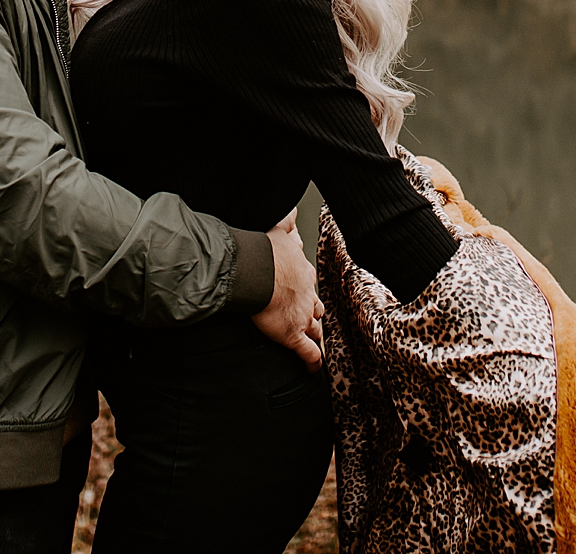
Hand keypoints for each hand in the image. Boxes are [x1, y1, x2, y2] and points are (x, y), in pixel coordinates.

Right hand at [252, 210, 324, 371]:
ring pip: (314, 328)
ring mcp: (302, 317)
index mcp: (302, 273)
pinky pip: (308, 352)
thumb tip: (290, 206)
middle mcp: (307, 296)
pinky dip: (313, 362)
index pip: (308, 281)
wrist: (259, 272)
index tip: (303, 289)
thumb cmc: (265, 252)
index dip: (306, 287)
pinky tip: (314, 369)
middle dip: (314, 311)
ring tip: (314, 339)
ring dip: (314, 333)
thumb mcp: (279, 230)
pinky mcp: (293, 335)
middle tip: (311, 315)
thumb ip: (285, 218)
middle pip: (316, 306)